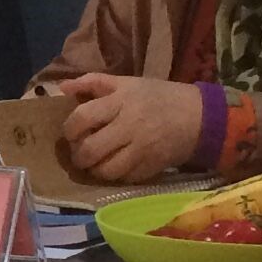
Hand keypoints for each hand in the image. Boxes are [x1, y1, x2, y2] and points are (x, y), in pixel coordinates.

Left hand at [53, 72, 213, 184]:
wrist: (199, 117)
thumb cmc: (158, 97)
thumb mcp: (127, 83)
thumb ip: (93, 82)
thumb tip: (62, 88)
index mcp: (121, 101)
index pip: (82, 118)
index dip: (70, 129)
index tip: (71, 133)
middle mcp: (129, 126)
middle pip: (90, 149)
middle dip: (78, 155)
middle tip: (79, 153)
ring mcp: (141, 149)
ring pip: (105, 170)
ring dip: (94, 169)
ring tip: (95, 163)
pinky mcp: (152, 167)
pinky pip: (124, 178)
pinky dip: (115, 175)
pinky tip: (116, 166)